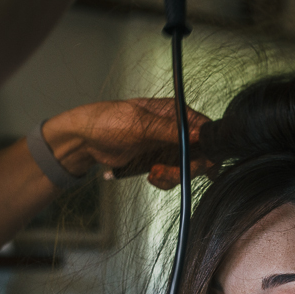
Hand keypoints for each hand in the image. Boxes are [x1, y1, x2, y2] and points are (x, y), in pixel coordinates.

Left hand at [41, 98, 211, 189]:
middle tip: (166, 172)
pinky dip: (163, 180)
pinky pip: (172, 175)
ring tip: (153, 174)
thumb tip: (200, 135)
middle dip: (187, 168)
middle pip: (199, 153)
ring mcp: (167, 146)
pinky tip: (149, 176)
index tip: (207, 165)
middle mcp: (174, 129)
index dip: (209, 148)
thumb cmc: (108, 122)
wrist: (85, 140)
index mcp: (174, 113)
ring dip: (173, 176)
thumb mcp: (141, 125)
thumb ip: (172, 131)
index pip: (204, 129)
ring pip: (186, 167)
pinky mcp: (158, 160)